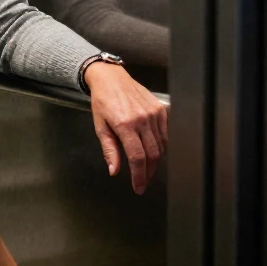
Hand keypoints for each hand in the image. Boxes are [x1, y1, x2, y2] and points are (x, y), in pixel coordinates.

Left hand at [85, 62, 167, 194]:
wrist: (111, 78)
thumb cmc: (102, 100)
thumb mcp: (100, 126)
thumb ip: (109, 150)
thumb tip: (114, 171)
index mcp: (124, 124)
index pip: (137, 158)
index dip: (139, 176)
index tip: (138, 187)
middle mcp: (142, 119)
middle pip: (153, 155)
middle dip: (149, 173)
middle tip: (143, 183)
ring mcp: (153, 114)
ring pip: (162, 146)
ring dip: (156, 162)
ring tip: (147, 171)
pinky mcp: (161, 109)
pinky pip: (166, 134)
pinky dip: (162, 147)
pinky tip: (154, 153)